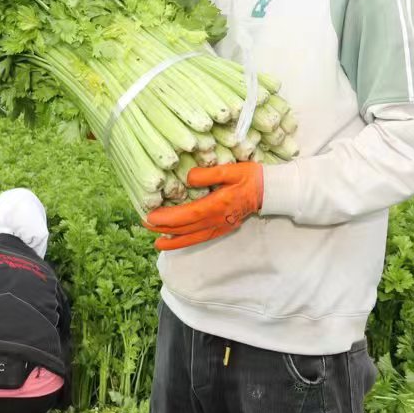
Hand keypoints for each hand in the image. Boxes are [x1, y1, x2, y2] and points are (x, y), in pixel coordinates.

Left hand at [144, 162, 264, 251]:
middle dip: (164, 228)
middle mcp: (217, 219)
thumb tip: (188, 178)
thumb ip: (209, 174)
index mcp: (217, 205)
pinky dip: (187, 242)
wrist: (269, 192)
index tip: (151, 217)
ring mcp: (220, 226)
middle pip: (186, 228)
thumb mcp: (230, 169)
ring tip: (157, 243)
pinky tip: (177, 243)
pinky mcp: (223, 229)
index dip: (168, 218)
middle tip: (144, 224)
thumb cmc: (249, 177)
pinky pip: (201, 238)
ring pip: (193, 237)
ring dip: (173, 240)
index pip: (187, 214)